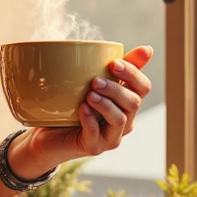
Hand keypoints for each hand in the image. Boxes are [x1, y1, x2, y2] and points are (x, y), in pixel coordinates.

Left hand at [10, 46, 153, 175]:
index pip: (143, 87)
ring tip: (89, 94)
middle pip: (133, 103)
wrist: (49, 134)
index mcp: (127, 103)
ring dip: (106, 104)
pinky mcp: (94, 148)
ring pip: (120, 120)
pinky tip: (81, 109)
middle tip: (95, 81)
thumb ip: (114, 68)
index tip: (114, 63)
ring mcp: (110, 137)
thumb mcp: (93, 84)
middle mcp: (124, 122)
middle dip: (116, 89)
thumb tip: (148, 49)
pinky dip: (90, 120)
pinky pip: (96, 135)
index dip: (133, 73)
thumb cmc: (73, 106)